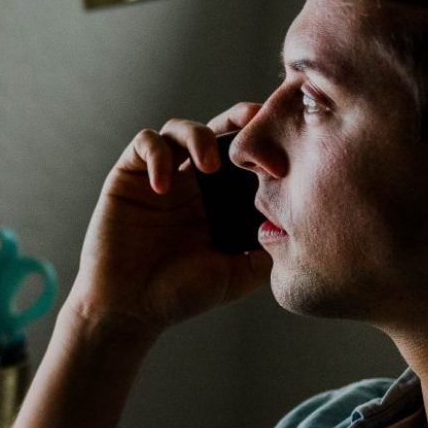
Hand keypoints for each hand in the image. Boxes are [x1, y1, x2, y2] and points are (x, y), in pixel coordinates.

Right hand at [66, 102, 272, 341]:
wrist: (129, 309)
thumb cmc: (179, 294)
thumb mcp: (236, 275)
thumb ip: (265, 252)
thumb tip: (298, 230)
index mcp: (218, 200)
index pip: (243, 158)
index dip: (261, 143)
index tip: (282, 146)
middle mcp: (191, 182)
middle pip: (216, 130)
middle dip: (237, 119)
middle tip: (254, 121)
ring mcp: (160, 176)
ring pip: (180, 129)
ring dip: (198, 137)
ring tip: (209, 165)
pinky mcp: (128, 176)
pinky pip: (144, 143)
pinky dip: (158, 155)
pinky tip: (164, 185)